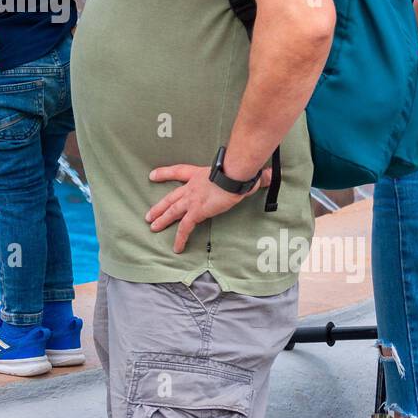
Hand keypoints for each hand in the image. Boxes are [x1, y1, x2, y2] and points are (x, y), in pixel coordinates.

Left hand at [145, 163, 271, 253]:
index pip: (177, 172)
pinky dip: (179, 238)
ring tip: (152, 227)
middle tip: (149, 214)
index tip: (151, 175)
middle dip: (159, 206)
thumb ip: (253, 176)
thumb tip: (268, 175)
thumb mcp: (242, 172)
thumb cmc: (240, 170)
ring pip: (172, 212)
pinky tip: (176, 248)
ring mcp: (192, 199)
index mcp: (198, 174)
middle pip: (170, 197)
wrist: (234, 174)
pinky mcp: (197, 211)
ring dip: (161, 220)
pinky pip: (184, 227)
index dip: (164, 173)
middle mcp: (191, 187)